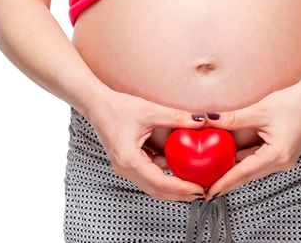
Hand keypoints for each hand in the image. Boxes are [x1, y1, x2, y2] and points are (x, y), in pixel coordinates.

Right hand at [85, 88, 207, 201]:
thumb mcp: (150, 111)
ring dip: (173, 188)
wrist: (97, 105)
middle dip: (181, 194)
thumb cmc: (118, 107)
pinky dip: (164, 178)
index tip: (200, 189)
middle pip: (157, 191)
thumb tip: (201, 121)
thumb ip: (176, 117)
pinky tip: (178, 170)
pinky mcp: (127, 163)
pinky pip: (148, 177)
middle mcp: (125, 169)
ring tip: (194, 184)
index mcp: (129, 160)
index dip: (182, 188)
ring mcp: (125, 168)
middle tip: (203, 192)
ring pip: (152, 187)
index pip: (161, 183)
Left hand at [202, 83, 300, 200]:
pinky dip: (243, 161)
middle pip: (247, 175)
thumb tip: (208, 119)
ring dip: (234, 171)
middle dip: (226, 181)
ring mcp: (283, 159)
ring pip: (252, 169)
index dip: (224, 183)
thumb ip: (233, 119)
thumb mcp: (259, 111)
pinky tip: (229, 159)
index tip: (209, 192)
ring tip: (213, 176)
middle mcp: (281, 162)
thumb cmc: (291, 103)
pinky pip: (258, 161)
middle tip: (205, 188)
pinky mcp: (282, 153)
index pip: (244, 173)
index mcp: (277, 156)